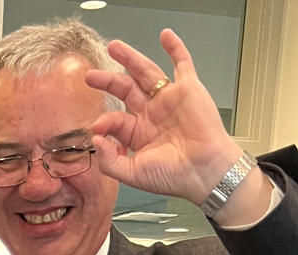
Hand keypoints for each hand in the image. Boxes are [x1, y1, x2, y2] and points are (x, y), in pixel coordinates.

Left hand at [84, 29, 245, 205]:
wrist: (205, 171)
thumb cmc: (174, 176)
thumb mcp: (133, 174)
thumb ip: (109, 161)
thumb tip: (95, 140)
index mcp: (139, 133)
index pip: (115, 119)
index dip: (104, 121)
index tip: (97, 126)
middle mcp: (153, 114)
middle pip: (125, 90)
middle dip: (107, 81)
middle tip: (91, 76)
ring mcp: (170, 99)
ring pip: (146, 73)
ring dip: (130, 59)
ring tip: (114, 47)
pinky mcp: (188, 90)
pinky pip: (182, 64)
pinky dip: (175, 48)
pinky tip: (166, 35)